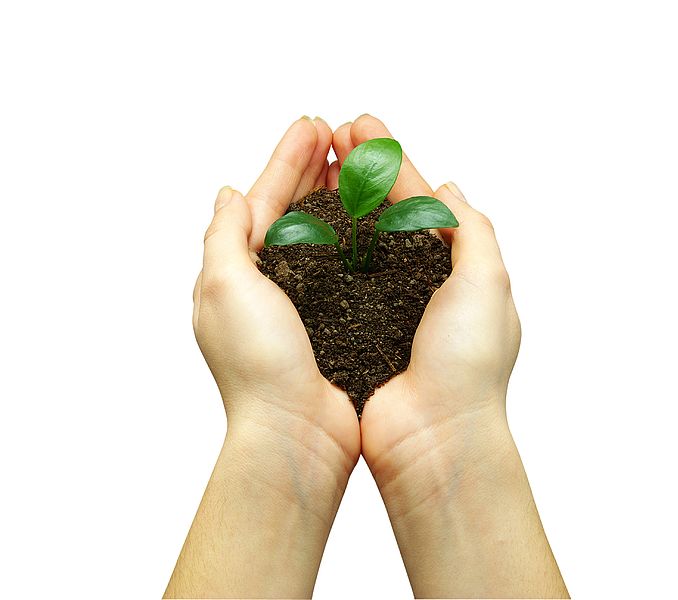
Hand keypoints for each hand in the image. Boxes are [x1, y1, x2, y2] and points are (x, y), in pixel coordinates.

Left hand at [195, 117, 358, 462]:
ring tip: (359, 166)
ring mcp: (304, 303)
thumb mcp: (224, 288)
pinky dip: (359, 239)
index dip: (287, 159)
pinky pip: (348, 268)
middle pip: (293, 211)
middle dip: (313, 170)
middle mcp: (269, 284)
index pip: (263, 199)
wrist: (297, 432)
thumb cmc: (258, 365)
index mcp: (237, 270)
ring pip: (323, 235)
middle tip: (339, 134)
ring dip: (339, 198)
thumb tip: (227, 193)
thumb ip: (225, 236)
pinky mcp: (336, 321)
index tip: (313, 126)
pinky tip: (377, 222)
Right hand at [330, 115, 567, 597]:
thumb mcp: (489, 283)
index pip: (418, 198)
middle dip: (360, 169)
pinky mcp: (354, 329)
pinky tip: (301, 223)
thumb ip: (472, 231)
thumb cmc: (467, 364)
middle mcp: (418, 282)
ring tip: (314, 164)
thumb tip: (451, 188)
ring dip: (337, 199)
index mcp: (455, 266)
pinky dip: (321, 248)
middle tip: (332, 133)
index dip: (389, 160)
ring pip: (356, 239)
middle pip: (384, 211)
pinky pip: (336, 279)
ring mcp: (383, 305)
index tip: (360, 126)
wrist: (434, 437)